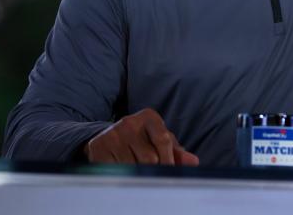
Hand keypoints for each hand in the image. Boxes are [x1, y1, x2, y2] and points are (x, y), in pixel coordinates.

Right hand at [85, 108, 199, 165]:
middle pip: (149, 157)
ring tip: (137, 172)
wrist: (107, 138)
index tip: (170, 173)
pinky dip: (122, 175)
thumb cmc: (141, 140)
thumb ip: (177, 151)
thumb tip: (193, 161)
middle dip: (154, 170)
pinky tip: (123, 171)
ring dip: (137, 174)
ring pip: (132, 166)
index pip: (164, 139)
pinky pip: (115, 170)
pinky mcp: (99, 147)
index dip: (169, 160)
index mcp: (149, 117)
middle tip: (153, 176)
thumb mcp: (158, 140)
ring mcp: (113, 134)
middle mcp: (130, 122)